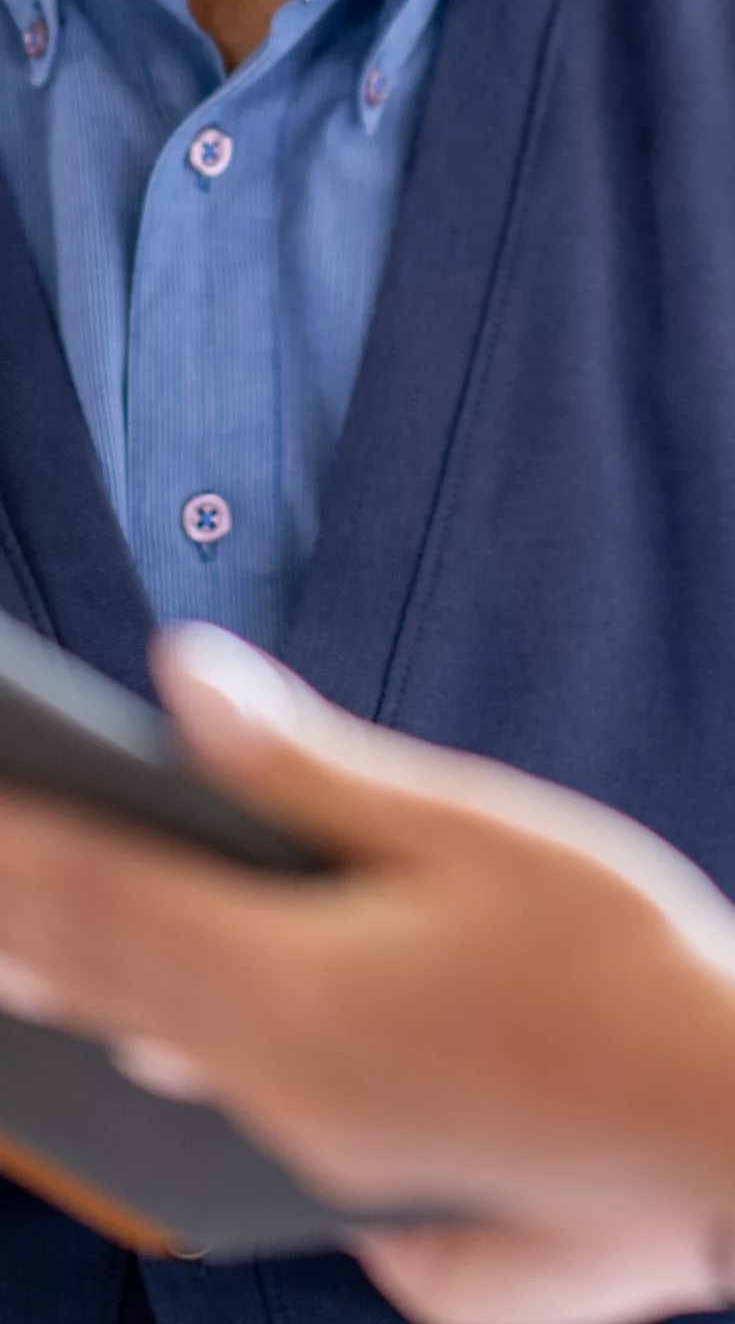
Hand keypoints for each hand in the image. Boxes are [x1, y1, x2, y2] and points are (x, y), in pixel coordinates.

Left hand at [0, 627, 731, 1319]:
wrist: (732, 1137)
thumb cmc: (620, 966)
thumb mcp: (470, 833)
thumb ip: (308, 765)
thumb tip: (182, 675)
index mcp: (293, 987)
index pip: (104, 896)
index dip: (18, 841)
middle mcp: (281, 1086)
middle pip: (109, 985)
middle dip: (21, 917)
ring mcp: (321, 1154)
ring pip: (165, 1057)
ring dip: (82, 988)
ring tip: (10, 943)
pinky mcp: (370, 1198)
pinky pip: (238, 1115)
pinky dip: (174, 1053)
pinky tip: (145, 1038)